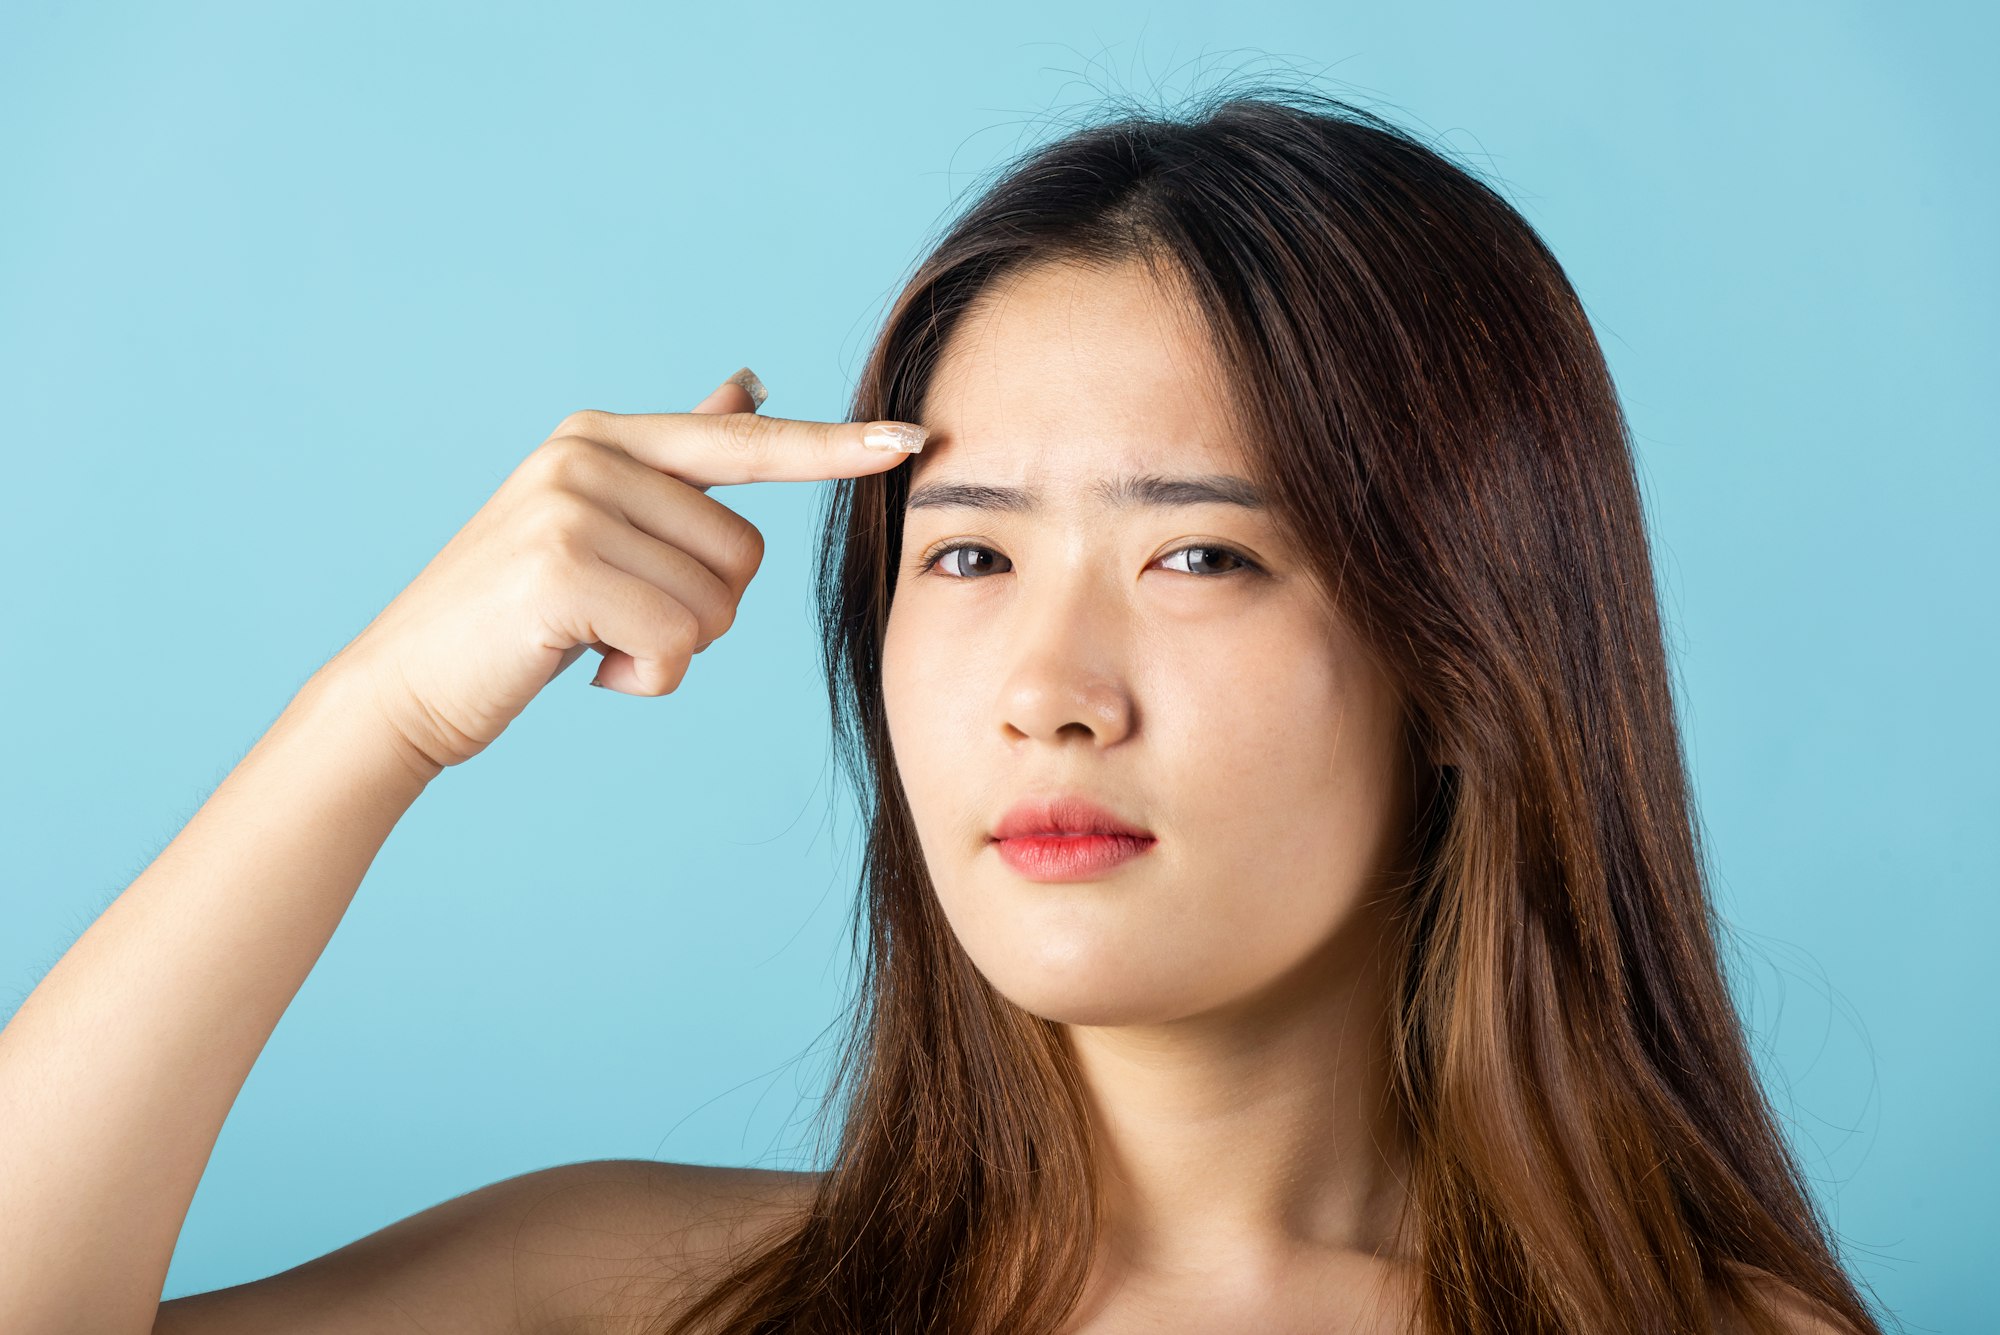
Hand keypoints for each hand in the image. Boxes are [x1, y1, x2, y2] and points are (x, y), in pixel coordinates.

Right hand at [323, 371, 925, 772]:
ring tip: (591, 640)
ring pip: (717, 606)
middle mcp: (589, 454)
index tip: (911, 441)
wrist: (407, 686)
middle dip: (702, 614)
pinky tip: (581, 666)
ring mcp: (570, 506)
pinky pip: (677, 643)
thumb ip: (676, 459)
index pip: (746, 443)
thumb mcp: (596, 520)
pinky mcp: (562, 570)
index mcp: (605, 437)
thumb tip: (747, 382)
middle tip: (616, 620)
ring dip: (669, 650)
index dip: (833, 447)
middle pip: (745, 554)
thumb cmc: (517, 615)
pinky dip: (645, 678)